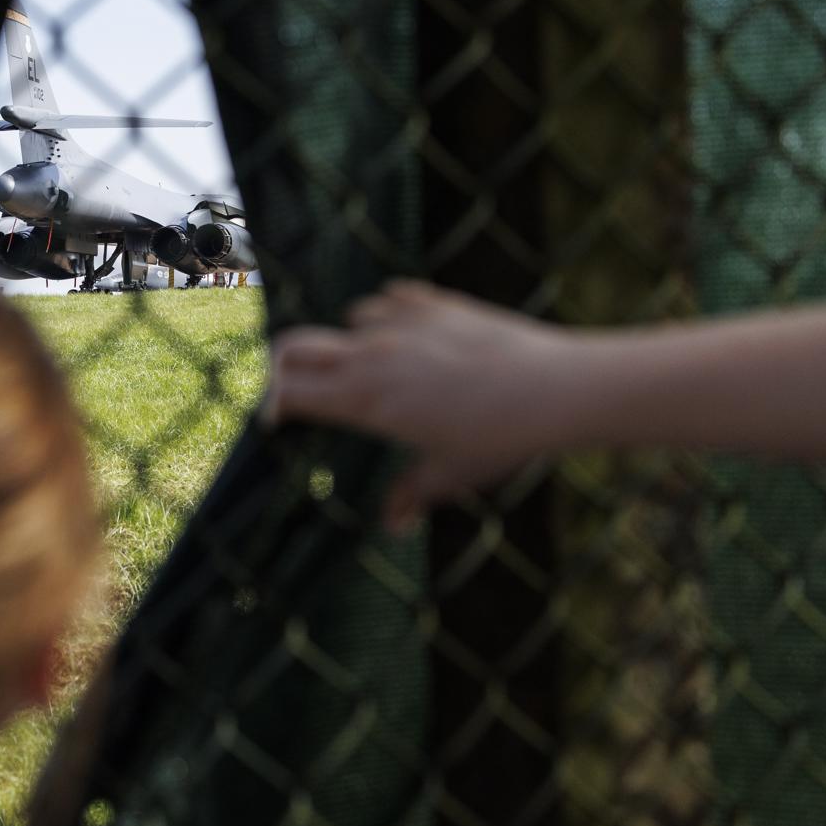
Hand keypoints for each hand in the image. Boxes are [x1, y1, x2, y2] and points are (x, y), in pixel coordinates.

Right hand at [264, 281, 585, 531]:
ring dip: (346, 342)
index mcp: (366, 401)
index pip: (287, 393)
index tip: (273, 421)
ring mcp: (400, 322)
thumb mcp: (450, 475)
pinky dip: (387, 318)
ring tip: (370, 367)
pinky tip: (410, 337)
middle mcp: (372, 355)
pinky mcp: (431, 301)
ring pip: (347, 321)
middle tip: (291, 385)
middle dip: (281, 365)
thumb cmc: (501, 439)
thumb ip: (411, 496)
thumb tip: (393, 525)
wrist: (556, 388)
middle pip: (294, 346)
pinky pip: (389, 300)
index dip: (269, 405)